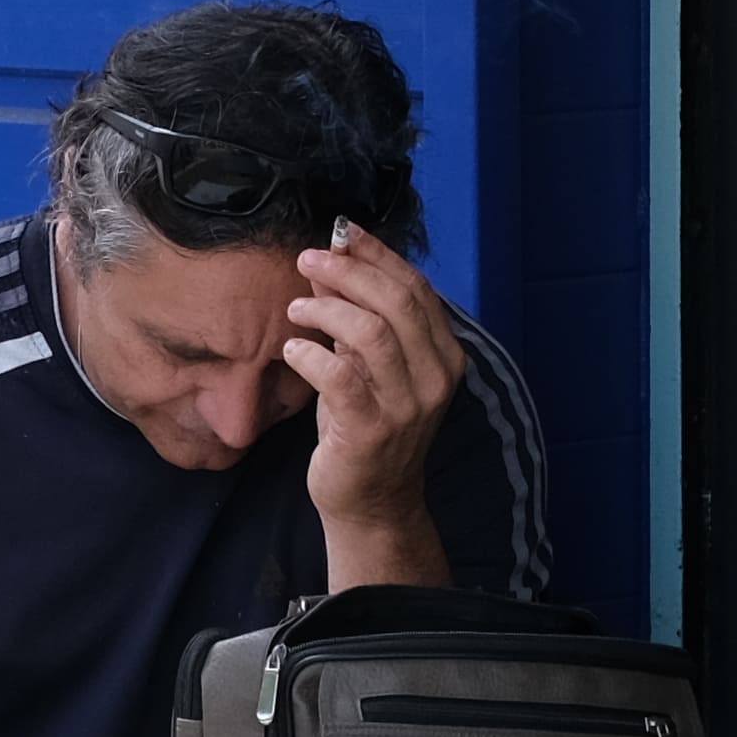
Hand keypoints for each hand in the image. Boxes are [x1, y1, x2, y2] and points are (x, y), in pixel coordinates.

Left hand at [284, 221, 465, 548]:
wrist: (372, 502)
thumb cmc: (368, 426)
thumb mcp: (371, 366)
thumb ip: (359, 316)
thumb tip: (331, 258)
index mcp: (445, 355)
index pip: (415, 287)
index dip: (376, 254)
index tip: (341, 233)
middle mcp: (436, 378)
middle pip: (396, 301)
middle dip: (348, 271)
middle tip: (306, 260)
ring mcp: (407, 406)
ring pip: (371, 332)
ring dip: (326, 309)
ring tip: (295, 308)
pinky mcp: (372, 430)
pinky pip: (340, 376)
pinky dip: (311, 354)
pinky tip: (291, 350)